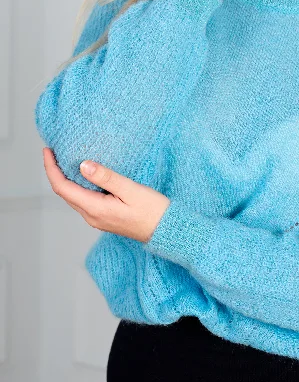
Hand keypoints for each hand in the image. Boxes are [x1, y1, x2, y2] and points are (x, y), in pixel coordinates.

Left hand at [42, 147, 170, 242]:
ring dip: (65, 179)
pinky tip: (83, 175)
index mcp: (95, 209)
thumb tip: (83, 165)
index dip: (51, 168)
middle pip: (64, 193)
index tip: (48, 150)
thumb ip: (106, 177)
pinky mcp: (105, 217)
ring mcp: (98, 218)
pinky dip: (77, 185)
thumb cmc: (153, 211)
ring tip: (64, 160)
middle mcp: (92, 216)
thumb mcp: (130, 190)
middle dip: (55, 172)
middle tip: (53, 151)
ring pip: (73, 197)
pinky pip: (84, 200)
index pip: (63, 188)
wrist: (167, 231)